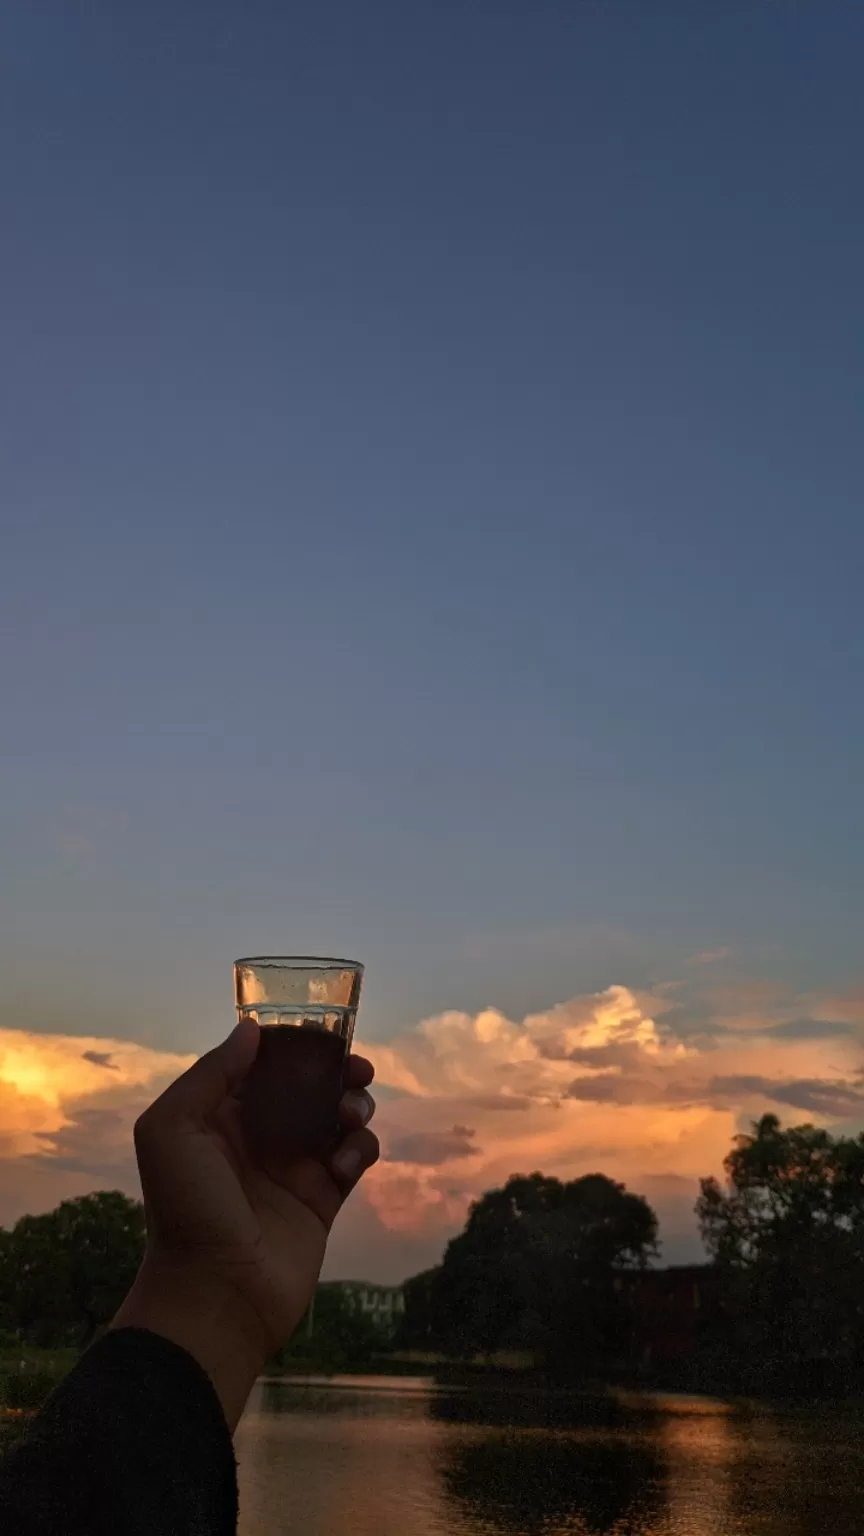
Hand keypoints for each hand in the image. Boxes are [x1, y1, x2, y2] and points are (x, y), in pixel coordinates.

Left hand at [112, 1017, 377, 1427]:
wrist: (215, 1296)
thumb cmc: (184, 1209)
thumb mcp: (172, 1129)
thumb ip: (211, 1074)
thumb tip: (252, 1030)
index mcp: (219, 1117)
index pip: (262, 1065)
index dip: (294, 1046)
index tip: (323, 1035)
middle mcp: (257, 1137)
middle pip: (307, 1086)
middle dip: (336, 1071)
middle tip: (358, 1070)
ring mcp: (292, 1168)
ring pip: (336, 1117)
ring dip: (354, 1106)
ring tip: (351, 1117)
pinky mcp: (323, 1200)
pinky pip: (353, 1158)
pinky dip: (361, 1147)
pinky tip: (347, 1159)